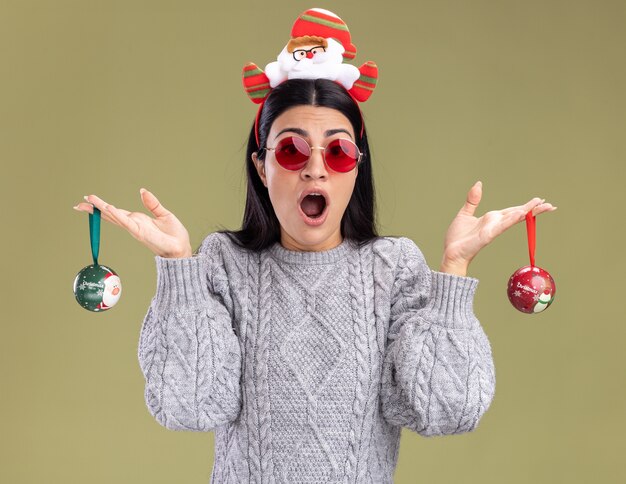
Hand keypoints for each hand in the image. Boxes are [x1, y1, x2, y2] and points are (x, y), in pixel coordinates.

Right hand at [73, 189, 192, 257]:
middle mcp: (133, 225)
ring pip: (115, 217)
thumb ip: (152, 203)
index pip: (116, 212)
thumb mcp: (163, 214)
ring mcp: (135, 229)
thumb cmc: (174, 235)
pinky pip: (127, 222)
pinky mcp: (141, 232)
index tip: (90, 200)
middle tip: (79, 203)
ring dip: (102, 209)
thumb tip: (142, 191)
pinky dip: (117, 215)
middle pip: (110, 215)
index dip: (103, 206)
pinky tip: (108, 208)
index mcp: (137, 220)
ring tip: (89, 201)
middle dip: (95, 209)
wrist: (181, 248)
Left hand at [439, 181, 556, 275]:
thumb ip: (473, 200)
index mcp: (492, 218)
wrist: (451, 252)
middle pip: (518, 214)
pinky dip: (511, 220)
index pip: (513, 210)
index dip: (527, 206)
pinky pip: (501, 226)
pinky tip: (520, 213)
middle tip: (551, 205)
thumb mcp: (465, 213)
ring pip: (513, 218)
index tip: (540, 200)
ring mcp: (493, 229)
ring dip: (527, 212)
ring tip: (542, 206)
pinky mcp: (487, 236)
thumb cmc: (458, 237)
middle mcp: (495, 223)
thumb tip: (479, 184)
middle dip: (534, 209)